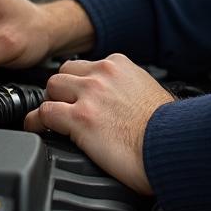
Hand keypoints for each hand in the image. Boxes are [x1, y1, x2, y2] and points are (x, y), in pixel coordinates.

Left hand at [26, 54, 174, 194]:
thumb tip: (128, 105)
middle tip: (63, 108)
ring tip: (50, 119)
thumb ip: (131, 90)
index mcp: (120, 66)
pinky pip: (44, 113)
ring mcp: (90, 94)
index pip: (87, 66)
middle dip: (62, 91)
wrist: (173, 144)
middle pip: (64, 73)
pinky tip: (39, 130)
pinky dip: (37, 122)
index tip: (78, 96)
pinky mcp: (80, 118)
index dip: (79, 84)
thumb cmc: (168, 127)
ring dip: (50, 103)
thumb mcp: (151, 93)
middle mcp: (103, 74)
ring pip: (51, 88)